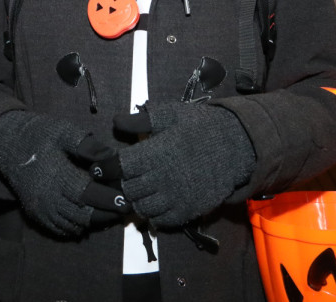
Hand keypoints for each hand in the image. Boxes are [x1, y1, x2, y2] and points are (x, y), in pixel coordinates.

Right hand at [0, 110, 128, 235]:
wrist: (6, 144)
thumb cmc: (38, 134)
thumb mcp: (63, 131)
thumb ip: (88, 145)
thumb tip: (113, 157)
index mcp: (57, 176)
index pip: (89, 195)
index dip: (110, 200)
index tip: (128, 200)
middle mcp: (49, 198)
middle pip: (85, 215)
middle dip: (107, 214)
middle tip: (126, 209)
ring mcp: (42, 209)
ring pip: (75, 225)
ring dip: (94, 221)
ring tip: (112, 212)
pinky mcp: (36, 214)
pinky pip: (61, 229)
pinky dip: (77, 226)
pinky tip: (89, 216)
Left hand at [114, 102, 254, 228]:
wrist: (236, 147)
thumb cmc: (200, 127)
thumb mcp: (171, 115)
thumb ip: (142, 120)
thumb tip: (115, 122)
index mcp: (156, 153)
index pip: (119, 167)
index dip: (105, 169)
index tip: (99, 169)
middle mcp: (162, 178)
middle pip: (128, 189)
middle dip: (121, 184)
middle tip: (123, 179)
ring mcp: (175, 198)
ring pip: (141, 208)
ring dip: (136, 200)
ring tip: (138, 191)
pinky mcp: (187, 211)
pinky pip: (160, 221)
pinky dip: (153, 214)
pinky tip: (155, 202)